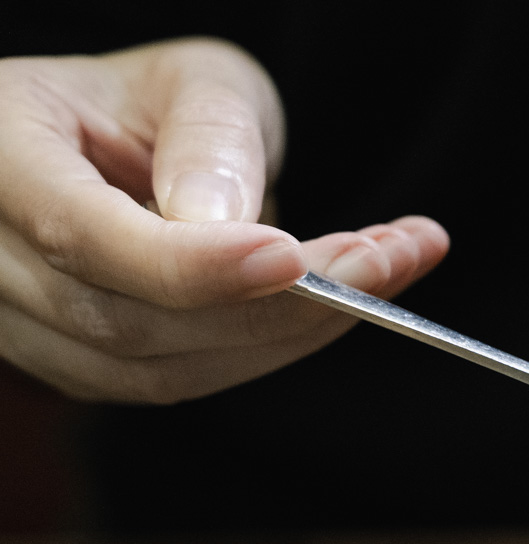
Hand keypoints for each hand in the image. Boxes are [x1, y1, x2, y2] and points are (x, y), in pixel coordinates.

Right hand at [0, 37, 448, 403]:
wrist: (114, 146)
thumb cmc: (149, 103)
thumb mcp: (189, 79)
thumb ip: (208, 135)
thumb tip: (221, 223)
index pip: (84, 235)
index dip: (192, 264)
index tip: (293, 258)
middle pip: (130, 321)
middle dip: (278, 304)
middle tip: (391, 258)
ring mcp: (30, 326)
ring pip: (162, 368)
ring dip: (292, 332)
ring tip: (390, 267)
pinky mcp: (86, 365)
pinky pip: (182, 379)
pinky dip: (272, 347)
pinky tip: (342, 301)